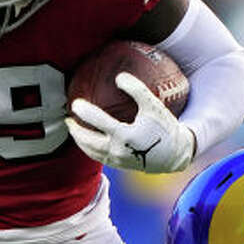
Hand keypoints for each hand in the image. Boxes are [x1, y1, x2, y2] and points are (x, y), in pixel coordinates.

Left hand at [65, 73, 196, 173]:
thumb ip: (136, 89)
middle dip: (75, 130)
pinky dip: (88, 148)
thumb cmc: (164, 128)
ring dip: (79, 141)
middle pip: (88, 141)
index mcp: (126, 135)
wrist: (175, 155)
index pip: (99, 123)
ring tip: (73, 128)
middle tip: (68, 118)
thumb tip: (119, 77)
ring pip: (90, 152)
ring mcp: (117, 160)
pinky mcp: (119, 166)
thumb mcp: (154, 106)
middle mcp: (119, 150)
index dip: (85, 112)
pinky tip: (87, 139)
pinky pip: (98, 157)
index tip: (75, 103)